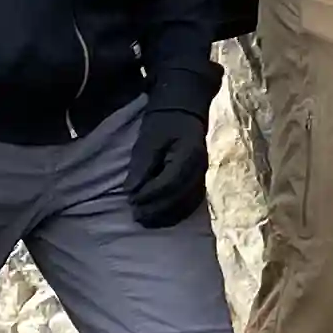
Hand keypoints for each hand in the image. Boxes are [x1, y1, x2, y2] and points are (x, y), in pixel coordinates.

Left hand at [121, 100, 208, 229]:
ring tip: (145, 221)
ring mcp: (203, 176)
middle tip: (135, 215)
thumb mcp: (148, 140)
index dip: (150, 194)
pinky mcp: (201, 181)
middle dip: (156, 209)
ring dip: (166, 216)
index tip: (131, 200)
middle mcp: (200, 168)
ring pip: (187, 204)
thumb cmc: (164, 123)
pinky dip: (176, 214)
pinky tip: (161, 218)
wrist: (186, 111)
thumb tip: (129, 191)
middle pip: (180, 197)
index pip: (170, 182)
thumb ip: (140, 166)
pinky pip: (191, 204)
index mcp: (188, 154)